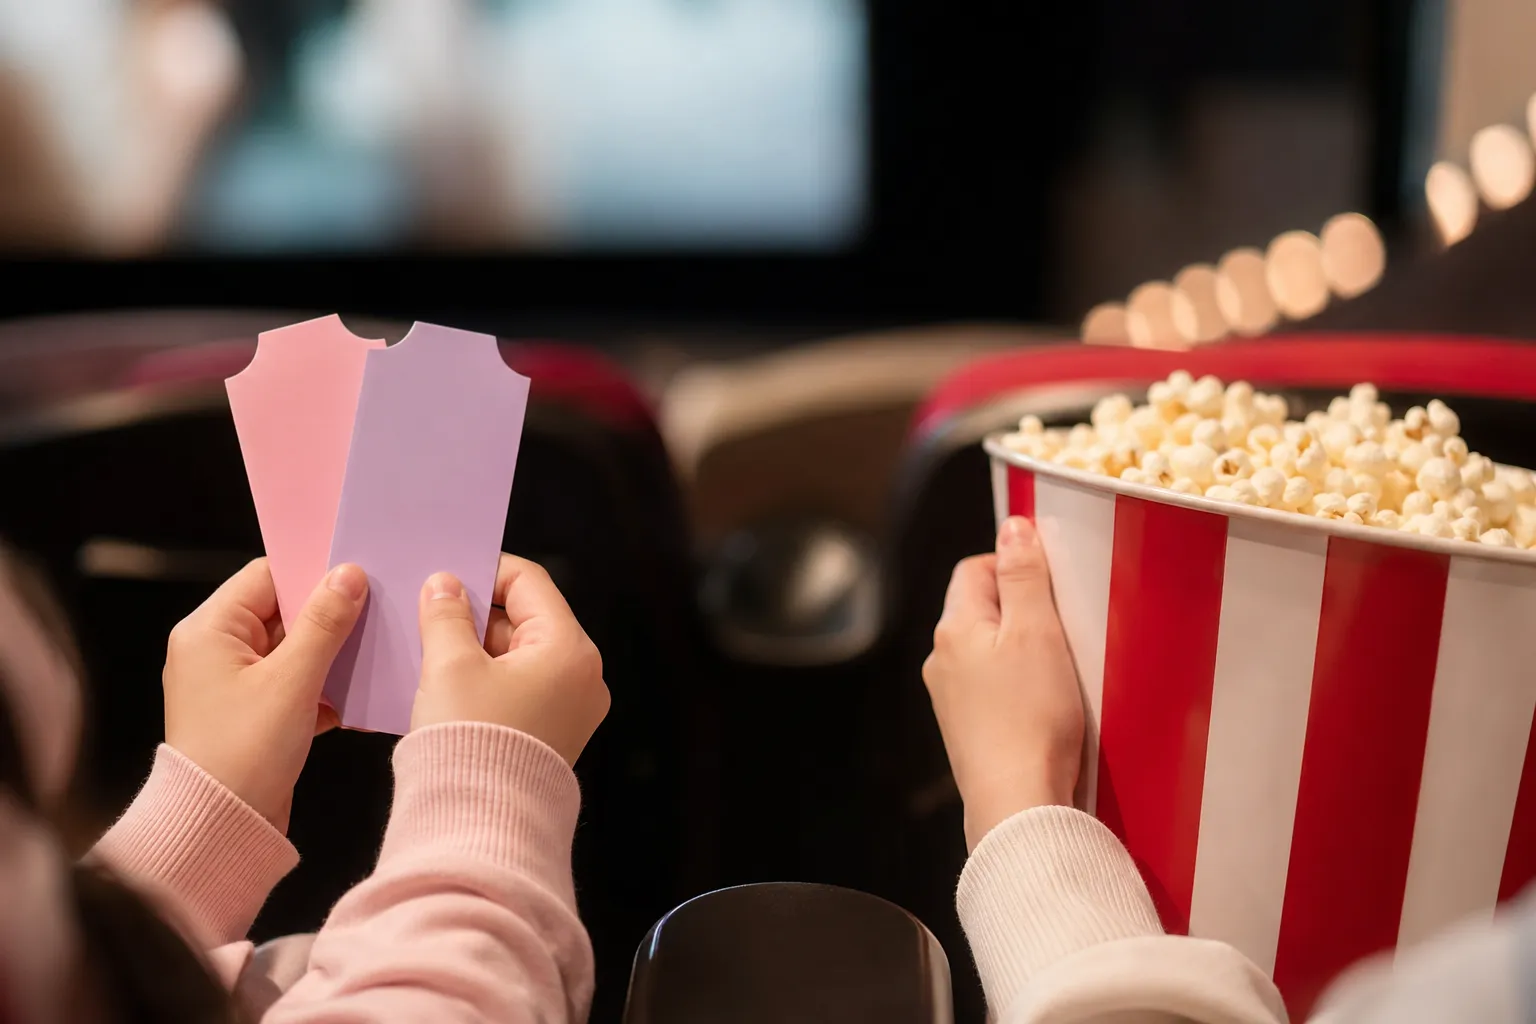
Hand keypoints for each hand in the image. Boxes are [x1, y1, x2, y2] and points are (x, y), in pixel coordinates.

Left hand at [163, 559, 367, 830]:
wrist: (220, 829)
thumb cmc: (243, 753)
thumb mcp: (293, 680)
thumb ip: (324, 623)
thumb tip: (348, 575)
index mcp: (209, 631)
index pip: (266, 576)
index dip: (311, 572)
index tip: (357, 573)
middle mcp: (214, 651)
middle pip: (281, 611)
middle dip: (327, 616)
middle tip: (373, 610)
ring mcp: (231, 684)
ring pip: (292, 649)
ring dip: (329, 654)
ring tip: (368, 653)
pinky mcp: (251, 713)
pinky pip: (292, 682)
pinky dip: (320, 686)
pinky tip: (351, 696)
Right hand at [412, 554, 608, 764]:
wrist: (480, 825)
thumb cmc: (470, 738)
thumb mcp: (449, 665)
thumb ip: (446, 615)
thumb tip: (445, 584)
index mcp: (570, 649)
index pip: (530, 583)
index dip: (486, 571)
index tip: (446, 574)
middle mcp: (584, 677)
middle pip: (528, 619)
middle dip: (478, 614)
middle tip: (431, 613)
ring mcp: (574, 710)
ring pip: (522, 656)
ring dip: (479, 649)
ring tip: (432, 649)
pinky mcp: (555, 736)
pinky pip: (522, 689)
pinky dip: (489, 679)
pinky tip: (449, 683)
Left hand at [922, 516, 1083, 850]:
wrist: (1019, 805)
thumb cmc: (1031, 716)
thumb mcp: (1036, 632)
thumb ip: (1024, 576)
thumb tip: (1012, 527)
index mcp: (953, 628)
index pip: (974, 569)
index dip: (1013, 565)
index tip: (1053, 582)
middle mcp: (941, 661)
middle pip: (981, 610)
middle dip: (1024, 609)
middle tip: (1066, 624)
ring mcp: (952, 701)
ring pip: (989, 653)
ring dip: (1026, 651)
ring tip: (1065, 668)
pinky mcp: (971, 733)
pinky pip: (995, 691)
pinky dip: (1022, 687)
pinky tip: (1052, 705)